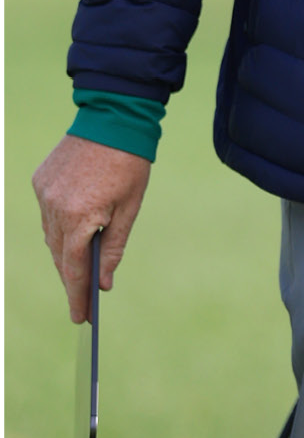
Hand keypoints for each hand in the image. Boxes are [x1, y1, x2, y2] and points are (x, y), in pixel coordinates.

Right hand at [35, 135, 150, 324]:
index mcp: (79, 216)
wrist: (112, 119)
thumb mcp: (130, 208)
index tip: (81, 318)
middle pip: (60, 256)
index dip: (77, 295)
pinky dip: (58, 228)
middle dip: (71, 280)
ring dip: (64, 255)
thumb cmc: (130, 165)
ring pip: (50, 237)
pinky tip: (70, 236)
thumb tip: (103, 282)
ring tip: (79, 273)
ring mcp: (43, 194)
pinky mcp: (39, 182)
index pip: (74, 268)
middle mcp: (54, 208)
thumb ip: (113, 247)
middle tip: (82, 304)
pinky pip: (46, 215)